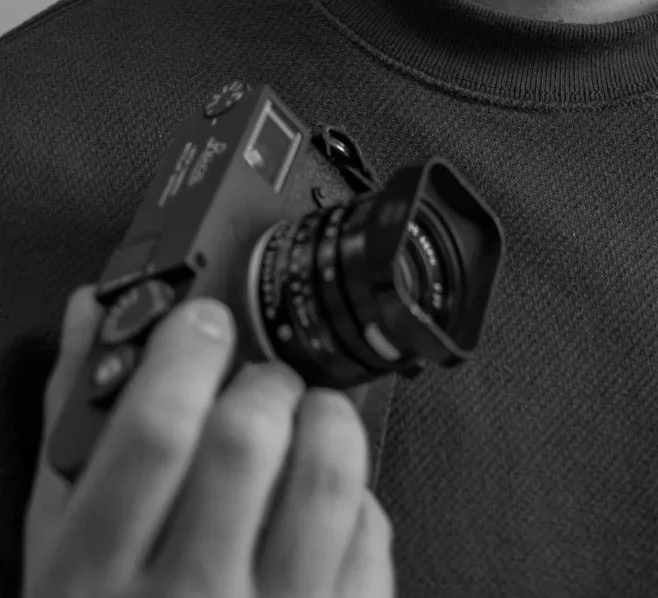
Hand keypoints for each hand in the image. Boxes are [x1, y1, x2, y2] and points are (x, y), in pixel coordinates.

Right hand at [22, 283, 394, 596]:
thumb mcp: (60, 547)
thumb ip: (79, 429)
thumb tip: (96, 313)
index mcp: (96, 575)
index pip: (154, 433)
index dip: (188, 353)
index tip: (205, 323)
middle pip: (249, 439)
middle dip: (264, 382)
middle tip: (261, 384)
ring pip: (327, 476)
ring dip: (327, 420)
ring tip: (309, 419)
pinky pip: (370, 533)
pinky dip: (357, 494)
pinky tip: (325, 499)